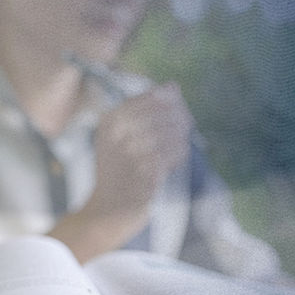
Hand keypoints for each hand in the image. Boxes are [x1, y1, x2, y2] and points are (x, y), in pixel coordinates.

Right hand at [85, 82, 192, 219]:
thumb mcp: (119, 135)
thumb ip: (145, 109)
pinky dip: (180, 152)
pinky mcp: (144, 175)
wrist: (107, 208)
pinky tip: (180, 154)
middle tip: (188, 123)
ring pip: (168, 134)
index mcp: (110, 121)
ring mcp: (130, 156)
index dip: (169, 100)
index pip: (148, 98)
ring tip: (183, 139)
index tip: (179, 107)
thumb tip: (173, 86)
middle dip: (179, 117)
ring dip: (181, 135)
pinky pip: (171, 156)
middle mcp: (117, 135)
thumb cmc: (118, 169)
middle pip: (161, 115)